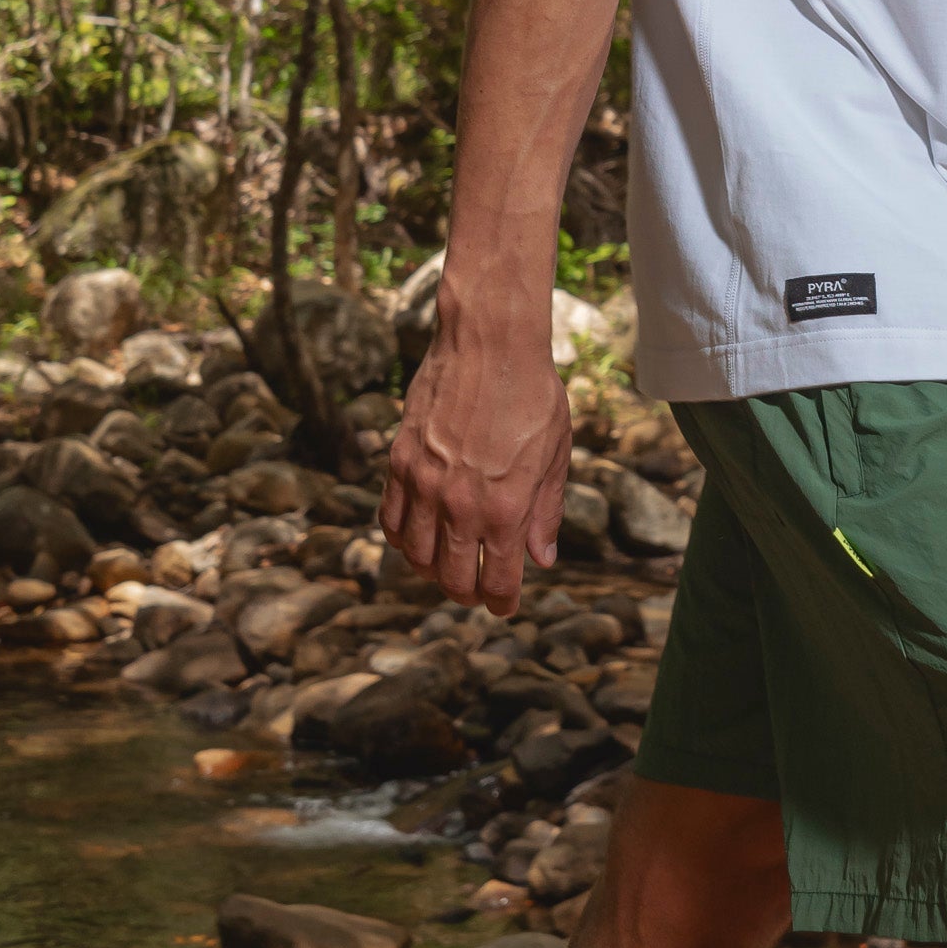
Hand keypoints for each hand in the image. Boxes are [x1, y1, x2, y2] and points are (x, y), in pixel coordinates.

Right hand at [381, 309, 571, 611]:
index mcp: (506, 509)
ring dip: (432, 570)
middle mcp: (460, 506)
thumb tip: (543, 558)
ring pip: (415, 557)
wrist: (488, 342)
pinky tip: (419, 535)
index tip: (504, 605)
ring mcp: (424, 486)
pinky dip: (403, 539)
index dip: (501, 602)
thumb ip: (546, 512)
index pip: (498, 581)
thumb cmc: (533, 394)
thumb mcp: (555, 455)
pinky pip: (391, 521)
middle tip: (478, 589)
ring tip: (449, 564)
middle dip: (467, 593)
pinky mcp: (399, 463)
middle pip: (452, 579)